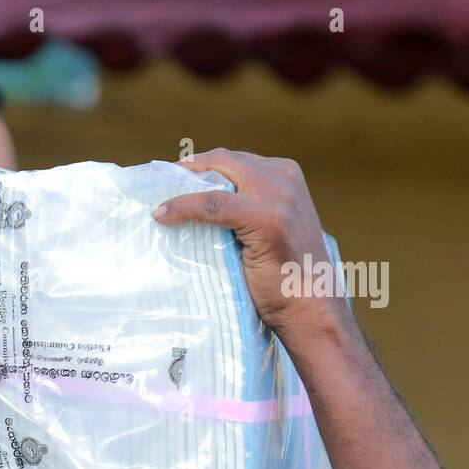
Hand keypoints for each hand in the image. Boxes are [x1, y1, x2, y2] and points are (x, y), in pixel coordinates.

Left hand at [152, 149, 350, 342]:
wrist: (310, 308)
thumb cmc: (283, 277)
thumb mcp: (266, 229)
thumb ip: (244, 209)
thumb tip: (195, 209)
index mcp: (285, 175)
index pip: (235, 160)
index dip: (200, 166)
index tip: (172, 176)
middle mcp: (283, 177)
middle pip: (224, 160)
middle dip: (188, 169)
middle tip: (159, 184)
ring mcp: (278, 195)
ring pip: (216, 177)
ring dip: (183, 186)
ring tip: (159, 201)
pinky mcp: (266, 218)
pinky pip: (212, 204)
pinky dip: (183, 207)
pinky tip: (163, 215)